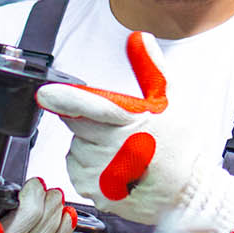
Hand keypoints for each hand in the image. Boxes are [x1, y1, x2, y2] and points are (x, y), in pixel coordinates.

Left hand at [36, 32, 233, 232]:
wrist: (187, 193)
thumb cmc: (179, 149)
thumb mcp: (169, 102)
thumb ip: (150, 68)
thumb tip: (140, 38)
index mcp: (130, 122)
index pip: (92, 105)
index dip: (66, 98)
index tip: (46, 94)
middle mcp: (113, 148)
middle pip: (77, 123)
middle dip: (88, 120)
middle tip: (115, 130)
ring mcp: (103, 173)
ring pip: (75, 147)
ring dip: (89, 145)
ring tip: (120, 154)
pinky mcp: (95, 192)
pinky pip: (76, 171)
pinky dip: (89, 168)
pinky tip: (113, 170)